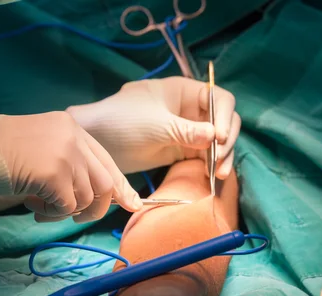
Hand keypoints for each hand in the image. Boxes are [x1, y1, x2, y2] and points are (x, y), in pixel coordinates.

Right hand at [0, 111, 141, 221]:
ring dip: (66, 211)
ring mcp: (65, 153)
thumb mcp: (40, 148)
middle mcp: (73, 136)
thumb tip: (92, 195)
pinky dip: (53, 213)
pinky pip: (67, 206)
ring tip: (40, 207)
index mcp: (70, 127)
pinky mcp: (53, 173)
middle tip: (74, 217)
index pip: (106, 160)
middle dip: (96, 207)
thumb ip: (67, 163)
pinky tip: (33, 206)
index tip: (133, 204)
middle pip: (105, 182)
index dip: (121, 186)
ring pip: (87, 197)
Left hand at [67, 77, 240, 178]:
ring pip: (215, 141)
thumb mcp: (155, 126)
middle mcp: (189, 109)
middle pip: (221, 121)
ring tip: (220, 175)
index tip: (219, 138)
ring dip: (221, 157)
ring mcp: (185, 130)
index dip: (225, 117)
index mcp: (183, 91)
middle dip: (226, 141)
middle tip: (220, 163)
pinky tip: (212, 177)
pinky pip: (202, 156)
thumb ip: (186, 131)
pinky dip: (209, 165)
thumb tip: (215, 137)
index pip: (218, 99)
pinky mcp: (178, 150)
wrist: (95, 142)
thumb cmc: (121, 121)